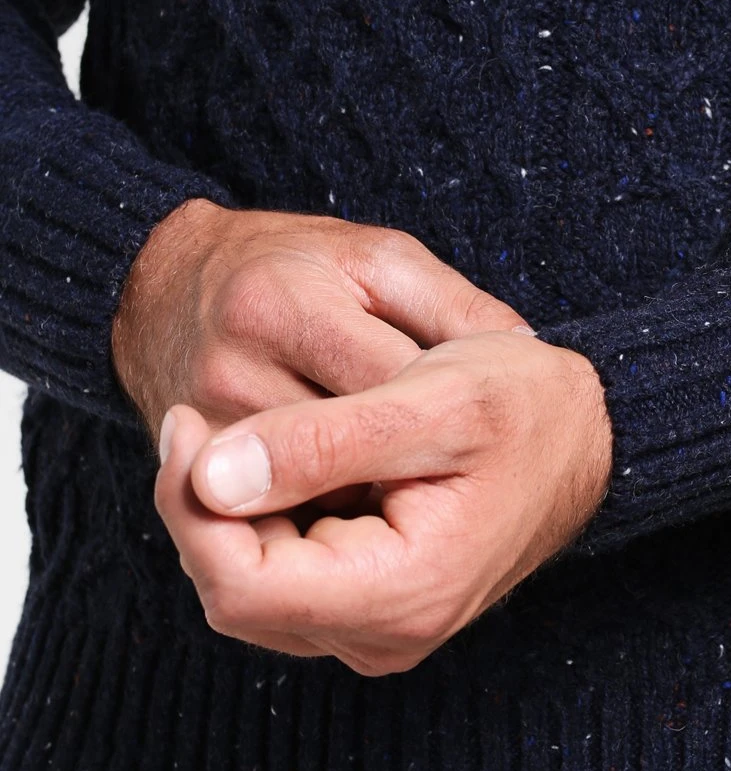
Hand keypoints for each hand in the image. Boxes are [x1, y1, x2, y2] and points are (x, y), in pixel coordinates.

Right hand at [111, 199, 530, 507]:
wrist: (163, 290)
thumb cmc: (286, 264)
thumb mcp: (376, 257)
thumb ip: (448, 304)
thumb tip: (527, 350)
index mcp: (282, 304)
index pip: (388, 385)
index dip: (448, 415)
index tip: (497, 435)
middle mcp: (234, 370)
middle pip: (352, 452)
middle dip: (415, 467)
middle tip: (470, 482)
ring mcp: (208, 424)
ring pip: (317, 495)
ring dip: (374, 500)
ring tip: (423, 496)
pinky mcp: (197, 463)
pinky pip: (281, 512)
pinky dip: (330, 513)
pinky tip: (368, 507)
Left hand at [154, 329, 613, 675]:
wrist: (583, 439)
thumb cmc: (524, 408)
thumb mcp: (433, 401)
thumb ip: (322, 442)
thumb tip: (209, 477)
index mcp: (404, 591)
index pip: (239, 587)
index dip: (189, 508)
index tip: (185, 425)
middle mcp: (385, 633)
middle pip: (234, 593)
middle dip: (200, 509)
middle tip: (198, 424)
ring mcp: (377, 629)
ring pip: (247, 590)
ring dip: (224, 517)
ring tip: (235, 439)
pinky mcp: (370, 608)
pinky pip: (279, 580)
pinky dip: (257, 525)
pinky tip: (273, 469)